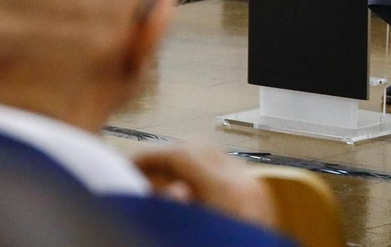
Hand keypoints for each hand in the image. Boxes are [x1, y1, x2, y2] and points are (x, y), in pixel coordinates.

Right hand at [133, 145, 277, 228]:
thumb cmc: (224, 246)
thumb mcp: (182, 232)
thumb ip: (168, 209)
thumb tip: (159, 192)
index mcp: (227, 192)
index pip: (181, 155)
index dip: (149, 157)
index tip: (128, 165)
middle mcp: (247, 186)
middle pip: (200, 152)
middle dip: (167, 161)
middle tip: (141, 174)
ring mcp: (258, 195)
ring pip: (215, 164)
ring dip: (186, 171)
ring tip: (160, 192)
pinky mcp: (262, 207)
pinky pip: (229, 180)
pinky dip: (205, 182)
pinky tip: (188, 205)